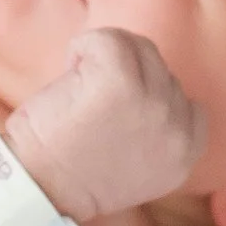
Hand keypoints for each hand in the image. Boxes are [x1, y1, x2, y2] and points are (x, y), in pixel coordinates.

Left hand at [11, 28, 203, 217]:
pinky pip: (110, 38)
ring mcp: (152, 102)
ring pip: (139, 47)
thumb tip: (147, 91)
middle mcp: (176, 128)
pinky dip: (84, 46)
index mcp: (183, 152)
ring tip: (80, 88)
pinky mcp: (119, 80)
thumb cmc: (75, 175)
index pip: (186, 101)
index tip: (119, 108)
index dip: (150, 94)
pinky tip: (68, 70)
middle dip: (128, 75)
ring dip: (106, 58)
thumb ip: (155, 134)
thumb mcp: (138, 166)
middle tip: (92, 101)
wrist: (39, 187)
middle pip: (161, 69)